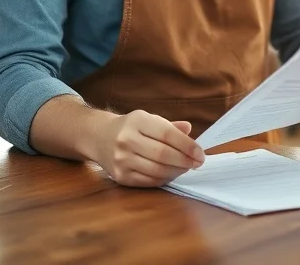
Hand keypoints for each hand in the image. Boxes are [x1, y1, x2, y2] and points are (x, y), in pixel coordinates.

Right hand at [90, 110, 205, 187]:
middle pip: (163, 154)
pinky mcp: (120, 176)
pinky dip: (165, 179)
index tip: (200, 153)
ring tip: (185, 168)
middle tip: (197, 163)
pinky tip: (171, 173)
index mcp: (137, 121)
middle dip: (185, 161)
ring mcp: (121, 159)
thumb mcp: (149, 119)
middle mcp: (126, 140)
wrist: (99, 137)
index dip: (187, 145)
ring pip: (157, 170)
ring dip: (177, 171)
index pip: (167, 134)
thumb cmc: (131, 128)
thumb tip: (190, 129)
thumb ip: (170, 126)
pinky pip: (149, 181)